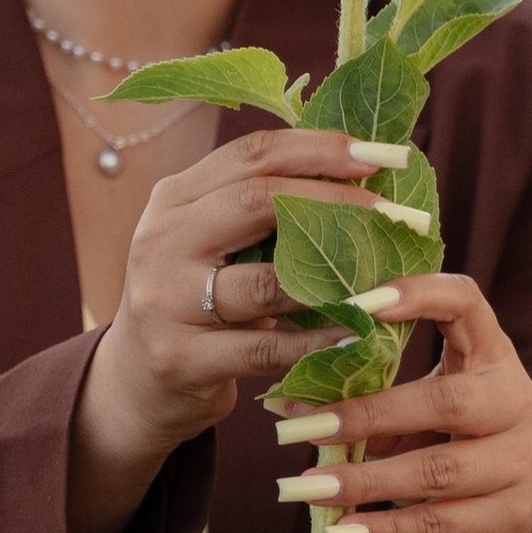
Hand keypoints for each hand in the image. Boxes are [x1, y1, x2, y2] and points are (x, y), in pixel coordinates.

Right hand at [66, 128, 400, 532]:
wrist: (134, 385)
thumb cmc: (196, 300)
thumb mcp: (210, 241)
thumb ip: (263, 207)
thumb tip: (364, 169)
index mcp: (174, 198)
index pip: (253, 154)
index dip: (321, 148)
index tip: (383, 153)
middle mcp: (161, 240)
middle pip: (257, 201)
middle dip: (337, 202)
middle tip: (397, 213)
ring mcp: (166, 302)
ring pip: (267, 281)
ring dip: (337, 278)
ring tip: (392, 272)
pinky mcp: (181, 360)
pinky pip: (266, 348)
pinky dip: (318, 341)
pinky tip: (359, 333)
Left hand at [270, 274, 531, 532]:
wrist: (500, 520)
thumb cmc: (443, 446)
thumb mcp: (412, 414)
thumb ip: (363, 403)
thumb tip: (282, 404)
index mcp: (493, 356)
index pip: (468, 303)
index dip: (420, 294)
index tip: (358, 305)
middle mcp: (518, 402)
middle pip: (447, 402)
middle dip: (369, 415)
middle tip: (303, 429)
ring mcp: (523, 463)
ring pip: (440, 470)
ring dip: (366, 480)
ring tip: (309, 488)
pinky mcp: (512, 517)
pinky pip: (439, 524)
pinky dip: (384, 530)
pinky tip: (340, 531)